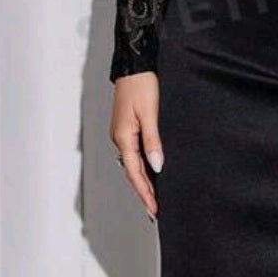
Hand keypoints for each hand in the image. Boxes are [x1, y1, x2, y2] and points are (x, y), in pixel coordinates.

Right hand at [110, 71, 162, 219]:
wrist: (134, 65)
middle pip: (132, 172)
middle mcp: (120, 138)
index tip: (154, 209)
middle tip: (155, 210)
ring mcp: (122, 133)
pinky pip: (134, 153)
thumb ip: (153, 141)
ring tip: (155, 196)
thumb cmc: (142, 85)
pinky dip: (142, 166)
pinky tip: (151, 171)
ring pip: (133, 164)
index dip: (145, 192)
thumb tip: (157, 166)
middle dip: (144, 192)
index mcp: (123, 137)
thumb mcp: (150, 114)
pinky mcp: (127, 127)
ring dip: (143, 180)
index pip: (135, 173)